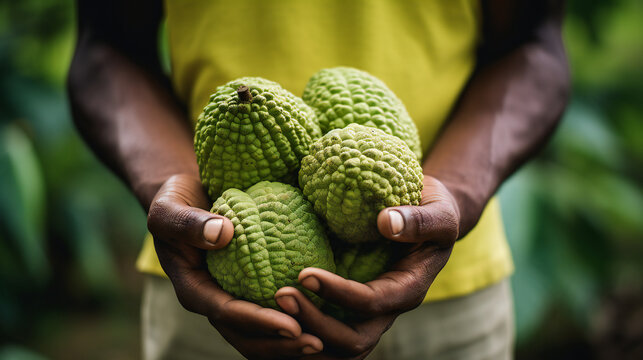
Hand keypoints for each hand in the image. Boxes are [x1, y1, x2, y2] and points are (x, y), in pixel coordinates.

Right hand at [147, 174, 322, 358]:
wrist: (187, 195)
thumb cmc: (175, 199)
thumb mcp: (169, 208)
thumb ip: (188, 223)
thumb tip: (223, 234)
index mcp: (193, 288)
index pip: (227, 313)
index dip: (259, 322)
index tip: (291, 326)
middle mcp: (213, 299)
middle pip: (245, 335)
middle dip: (279, 344)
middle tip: (315, 343)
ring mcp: (231, 296)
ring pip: (258, 333)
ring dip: (288, 342)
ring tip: (321, 342)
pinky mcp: (248, 287)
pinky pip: (271, 310)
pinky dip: (293, 319)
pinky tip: (321, 321)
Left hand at [274, 175, 458, 358]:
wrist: (425, 215)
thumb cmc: (432, 207)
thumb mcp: (438, 209)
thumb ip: (419, 220)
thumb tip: (386, 222)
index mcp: (409, 289)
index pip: (372, 302)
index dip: (338, 293)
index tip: (304, 273)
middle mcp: (388, 309)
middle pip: (352, 340)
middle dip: (315, 324)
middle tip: (279, 295)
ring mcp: (368, 314)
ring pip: (336, 349)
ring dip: (303, 336)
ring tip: (271, 308)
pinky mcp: (350, 309)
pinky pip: (324, 336)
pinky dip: (300, 332)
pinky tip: (271, 313)